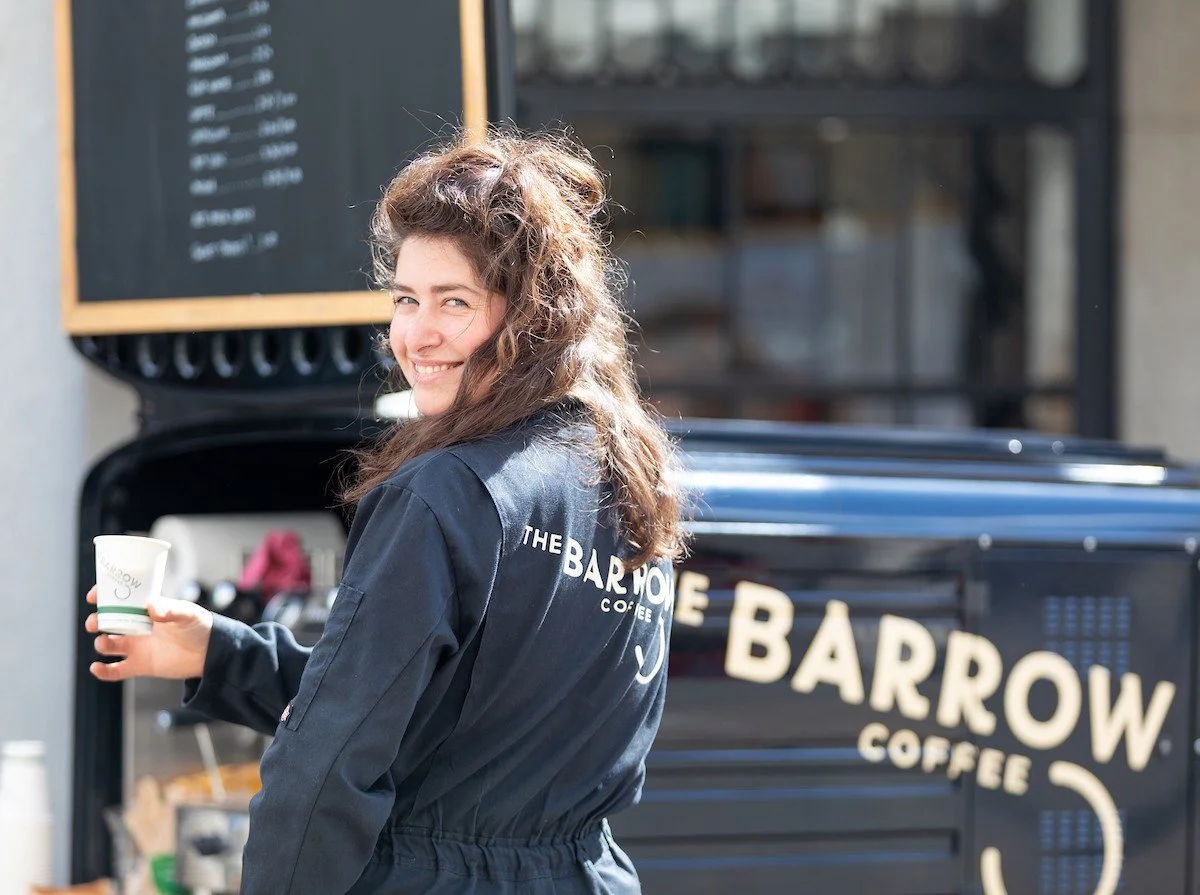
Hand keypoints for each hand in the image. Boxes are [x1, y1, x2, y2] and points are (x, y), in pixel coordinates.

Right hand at [86, 586, 213, 681]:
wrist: (209, 653)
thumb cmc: (199, 627)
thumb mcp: (187, 614)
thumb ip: (171, 609)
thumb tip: (152, 608)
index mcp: (146, 609)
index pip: (120, 599)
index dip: (104, 596)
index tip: (93, 596)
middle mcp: (136, 626)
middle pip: (108, 622)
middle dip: (97, 621)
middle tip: (95, 622)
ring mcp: (136, 646)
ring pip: (108, 645)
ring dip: (101, 643)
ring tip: (105, 642)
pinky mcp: (139, 666)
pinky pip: (115, 670)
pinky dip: (103, 671)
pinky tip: (97, 667)